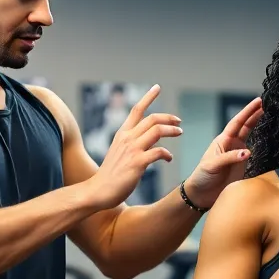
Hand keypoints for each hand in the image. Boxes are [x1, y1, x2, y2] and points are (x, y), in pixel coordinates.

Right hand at [87, 85, 181, 207]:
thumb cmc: (110, 175)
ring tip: (179, 133)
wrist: (98, 191)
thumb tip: (151, 142)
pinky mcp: (137, 163)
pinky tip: (169, 159)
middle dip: (168, 117)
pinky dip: (167, 154)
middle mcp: (127, 138)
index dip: (148, 97)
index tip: (157, 88)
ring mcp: (132, 150)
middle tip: (178, 122)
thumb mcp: (120, 153)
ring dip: (171, 130)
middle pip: (152, 118)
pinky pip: (158, 152)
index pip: (136, 110)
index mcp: (122, 134)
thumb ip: (133, 144)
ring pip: (157, 131)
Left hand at [181, 97, 263, 207]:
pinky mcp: (243, 165)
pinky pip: (254, 150)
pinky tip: (268, 136)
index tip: (258, 102)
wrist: (202, 194)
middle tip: (266, 102)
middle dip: (255, 113)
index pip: (237, 123)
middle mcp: (231, 144)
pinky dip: (261, 142)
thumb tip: (248, 153)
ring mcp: (238, 154)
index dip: (248, 112)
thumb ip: (229, 158)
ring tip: (269, 113)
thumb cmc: (203, 177)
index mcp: (223, 140)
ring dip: (258, 124)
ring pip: (250, 135)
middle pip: (246, 125)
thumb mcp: (213, 165)